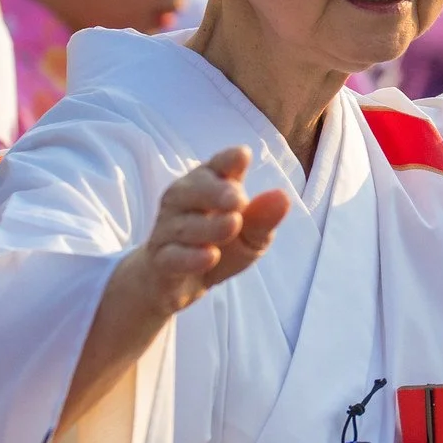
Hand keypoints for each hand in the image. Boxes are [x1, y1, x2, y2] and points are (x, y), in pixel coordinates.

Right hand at [113, 147, 291, 320]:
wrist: (182, 285)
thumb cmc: (220, 248)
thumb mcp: (251, 236)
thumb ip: (264, 218)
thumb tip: (282, 197)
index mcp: (208, 186)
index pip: (215, 166)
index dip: (227, 161)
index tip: (242, 157)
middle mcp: (182, 202)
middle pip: (190, 189)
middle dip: (214, 191)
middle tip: (239, 199)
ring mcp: (167, 231)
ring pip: (183, 225)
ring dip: (209, 226)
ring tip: (232, 225)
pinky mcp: (160, 261)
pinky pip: (171, 256)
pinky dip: (189, 257)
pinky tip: (209, 256)